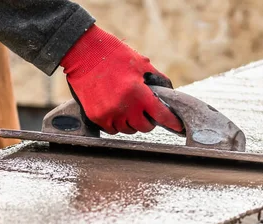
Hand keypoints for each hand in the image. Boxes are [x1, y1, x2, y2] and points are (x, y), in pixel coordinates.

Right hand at [59, 25, 183, 134]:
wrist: (84, 54)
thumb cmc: (115, 56)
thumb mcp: (141, 63)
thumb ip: (157, 79)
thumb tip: (169, 94)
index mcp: (138, 92)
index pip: (161, 114)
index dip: (172, 122)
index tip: (178, 126)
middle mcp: (124, 106)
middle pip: (144, 127)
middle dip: (147, 120)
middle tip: (144, 110)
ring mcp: (109, 114)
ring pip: (128, 130)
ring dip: (131, 122)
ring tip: (127, 108)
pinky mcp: (96, 117)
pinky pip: (112, 129)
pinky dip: (116, 123)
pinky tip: (115, 111)